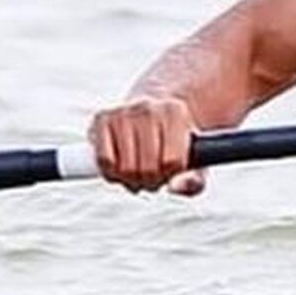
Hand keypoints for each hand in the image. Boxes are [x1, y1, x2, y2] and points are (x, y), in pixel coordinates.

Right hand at [86, 97, 205, 194]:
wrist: (150, 112)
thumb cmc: (173, 141)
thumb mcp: (194, 160)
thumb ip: (194, 181)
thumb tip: (175, 187)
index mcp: (175, 112)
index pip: (173, 162)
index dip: (170, 174)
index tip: (170, 169)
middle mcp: (148, 107)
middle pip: (148, 168)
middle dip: (150, 181)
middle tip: (152, 175)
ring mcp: (123, 112)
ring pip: (125, 168)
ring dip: (130, 179)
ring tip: (138, 171)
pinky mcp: (101, 119)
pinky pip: (104, 162)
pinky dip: (111, 173)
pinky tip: (120, 166)